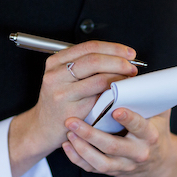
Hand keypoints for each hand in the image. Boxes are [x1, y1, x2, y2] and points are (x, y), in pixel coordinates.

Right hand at [9, 41, 137, 176]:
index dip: (113, 48)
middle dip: (119, 61)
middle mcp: (55, 76)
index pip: (89, 47)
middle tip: (132, 66)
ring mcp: (62, 94)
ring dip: (119, 77)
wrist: (44, 129)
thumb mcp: (63, 78)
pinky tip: (120, 92)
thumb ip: (84, 66)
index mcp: (54, 62)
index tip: (128, 52)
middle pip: (94, 60)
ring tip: (129, 79)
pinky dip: (114, 92)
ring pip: (99, 78)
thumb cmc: (59, 102)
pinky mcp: (72, 111)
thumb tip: (119, 57)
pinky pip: (99, 98)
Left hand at [61, 108, 173, 176]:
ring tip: (68, 133)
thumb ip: (150, 97)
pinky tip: (67, 145)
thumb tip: (134, 74)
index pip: (140, 127)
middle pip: (113, 146)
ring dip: (82, 148)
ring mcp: (124, 164)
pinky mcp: (113, 171)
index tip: (115, 110)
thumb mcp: (160, 113)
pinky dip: (77, 158)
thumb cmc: (156, 129)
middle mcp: (138, 152)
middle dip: (90, 134)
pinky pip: (92, 168)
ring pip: (100, 162)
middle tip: (72, 121)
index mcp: (150, 136)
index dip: (128, 119)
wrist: (160, 161)